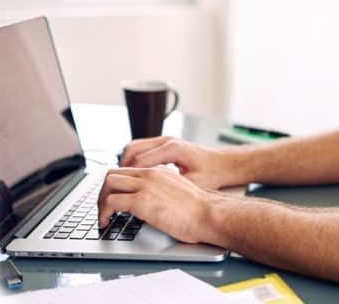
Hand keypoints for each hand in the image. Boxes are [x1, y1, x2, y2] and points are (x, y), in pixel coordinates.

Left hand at [96, 166, 220, 243]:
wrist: (208, 214)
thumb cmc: (199, 210)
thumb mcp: (178, 192)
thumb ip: (162, 190)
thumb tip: (151, 203)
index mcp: (159, 171)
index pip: (127, 170)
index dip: (115, 185)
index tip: (112, 197)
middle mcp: (150, 174)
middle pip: (113, 174)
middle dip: (103, 191)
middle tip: (103, 207)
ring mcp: (145, 186)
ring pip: (108, 184)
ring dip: (100, 201)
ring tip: (103, 216)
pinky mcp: (141, 201)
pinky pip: (111, 202)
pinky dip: (103, 213)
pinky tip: (107, 222)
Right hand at [119, 136, 241, 189]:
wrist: (226, 164)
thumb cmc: (213, 174)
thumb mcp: (192, 184)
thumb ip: (170, 188)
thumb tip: (150, 198)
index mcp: (172, 150)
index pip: (138, 162)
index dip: (126, 178)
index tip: (117, 192)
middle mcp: (167, 141)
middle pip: (131, 151)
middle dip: (120, 170)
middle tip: (112, 188)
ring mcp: (166, 140)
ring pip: (134, 147)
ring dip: (125, 164)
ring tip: (119, 183)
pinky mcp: (166, 144)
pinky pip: (142, 149)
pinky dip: (133, 161)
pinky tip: (132, 176)